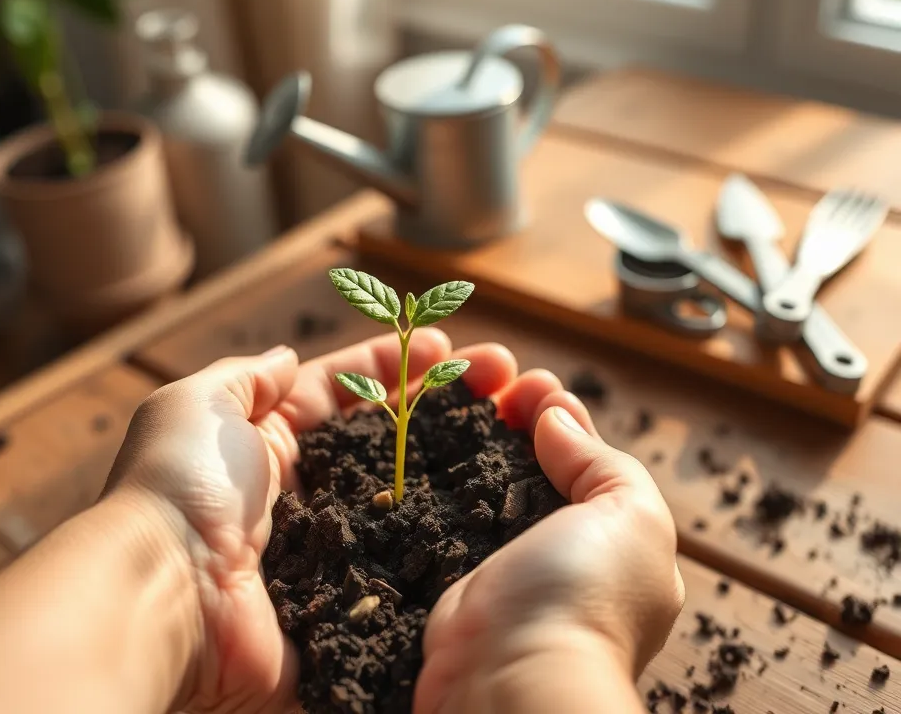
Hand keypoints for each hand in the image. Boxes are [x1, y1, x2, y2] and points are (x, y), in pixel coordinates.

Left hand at [102, 330, 544, 712]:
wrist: (169, 599)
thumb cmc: (180, 490)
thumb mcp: (196, 407)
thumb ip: (245, 379)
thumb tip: (284, 358)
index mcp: (266, 443)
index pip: (341, 392)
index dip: (392, 366)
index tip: (445, 345)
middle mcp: (304, 493)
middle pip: (385, 439)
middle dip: (441, 402)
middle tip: (502, 376)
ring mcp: (331, 547)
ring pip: (406, 496)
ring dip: (457, 462)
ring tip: (512, 427)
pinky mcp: (348, 599)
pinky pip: (407, 564)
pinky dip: (448, 538)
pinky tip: (496, 508)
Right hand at [415, 383, 684, 713]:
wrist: (508, 678)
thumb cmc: (584, 598)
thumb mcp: (632, 517)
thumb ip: (603, 461)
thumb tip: (559, 416)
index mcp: (613, 545)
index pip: (587, 464)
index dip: (563, 417)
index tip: (534, 384)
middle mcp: (560, 558)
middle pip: (535, 469)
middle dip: (516, 421)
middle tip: (492, 380)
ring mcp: (505, 569)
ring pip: (487, 487)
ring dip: (476, 440)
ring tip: (458, 395)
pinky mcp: (456, 579)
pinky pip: (446, 517)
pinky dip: (439, 478)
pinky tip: (426, 442)